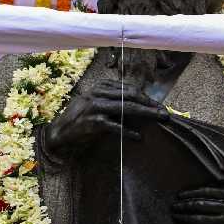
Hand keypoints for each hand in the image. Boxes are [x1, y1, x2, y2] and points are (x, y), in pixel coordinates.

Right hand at [42, 79, 167, 157]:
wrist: (58, 133)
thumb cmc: (80, 118)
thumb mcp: (96, 103)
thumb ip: (114, 100)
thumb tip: (141, 105)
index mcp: (101, 87)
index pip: (130, 89)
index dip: (147, 97)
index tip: (160, 105)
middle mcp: (98, 93)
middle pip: (132, 95)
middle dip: (151, 103)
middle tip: (165, 113)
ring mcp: (95, 107)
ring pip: (127, 108)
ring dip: (146, 113)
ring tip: (159, 118)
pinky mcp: (93, 123)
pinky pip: (115, 126)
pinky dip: (128, 132)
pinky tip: (138, 137)